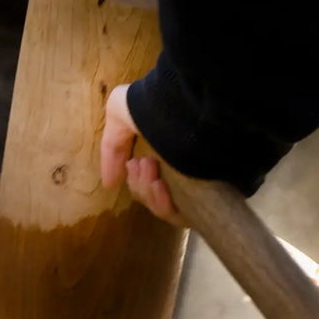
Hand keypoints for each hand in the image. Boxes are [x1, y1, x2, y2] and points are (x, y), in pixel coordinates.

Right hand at [100, 84, 184, 226]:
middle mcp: (184, 167)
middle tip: (142, 163)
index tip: (129, 167)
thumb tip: (110, 183)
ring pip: (161, 206)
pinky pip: (178, 215)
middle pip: (151, 194)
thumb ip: (111, 146)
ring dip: (147, 191)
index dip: (134, 179)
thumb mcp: (119, 110)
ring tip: (151, 168)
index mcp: (169, 149)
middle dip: (139, 183)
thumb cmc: (156, 103)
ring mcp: (197, 185)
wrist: (193, 105)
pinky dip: (162, 204)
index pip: (146, 180)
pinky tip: (160, 185)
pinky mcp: (209, 199)